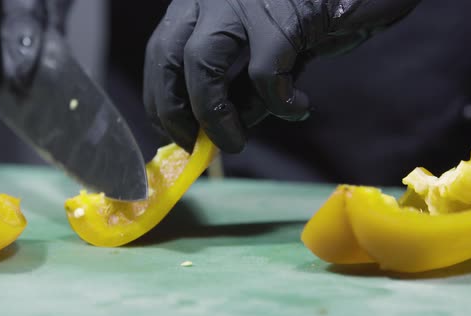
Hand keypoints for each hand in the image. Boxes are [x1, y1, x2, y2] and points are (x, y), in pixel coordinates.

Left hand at [143, 0, 419, 152]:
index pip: (160, 53)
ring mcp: (242, 0)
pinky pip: (264, 74)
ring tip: (235, 143)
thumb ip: (236, 88)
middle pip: (168, 57)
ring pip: (203, 63)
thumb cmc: (310, 22)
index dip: (160, 99)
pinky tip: (298, 106)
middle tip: (195, 145)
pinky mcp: (282, 12)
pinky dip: (278, 103)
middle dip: (174, 111)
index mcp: (200, 3)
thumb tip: (215, 133)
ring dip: (215, 115)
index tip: (174, 133)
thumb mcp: (262, 56)